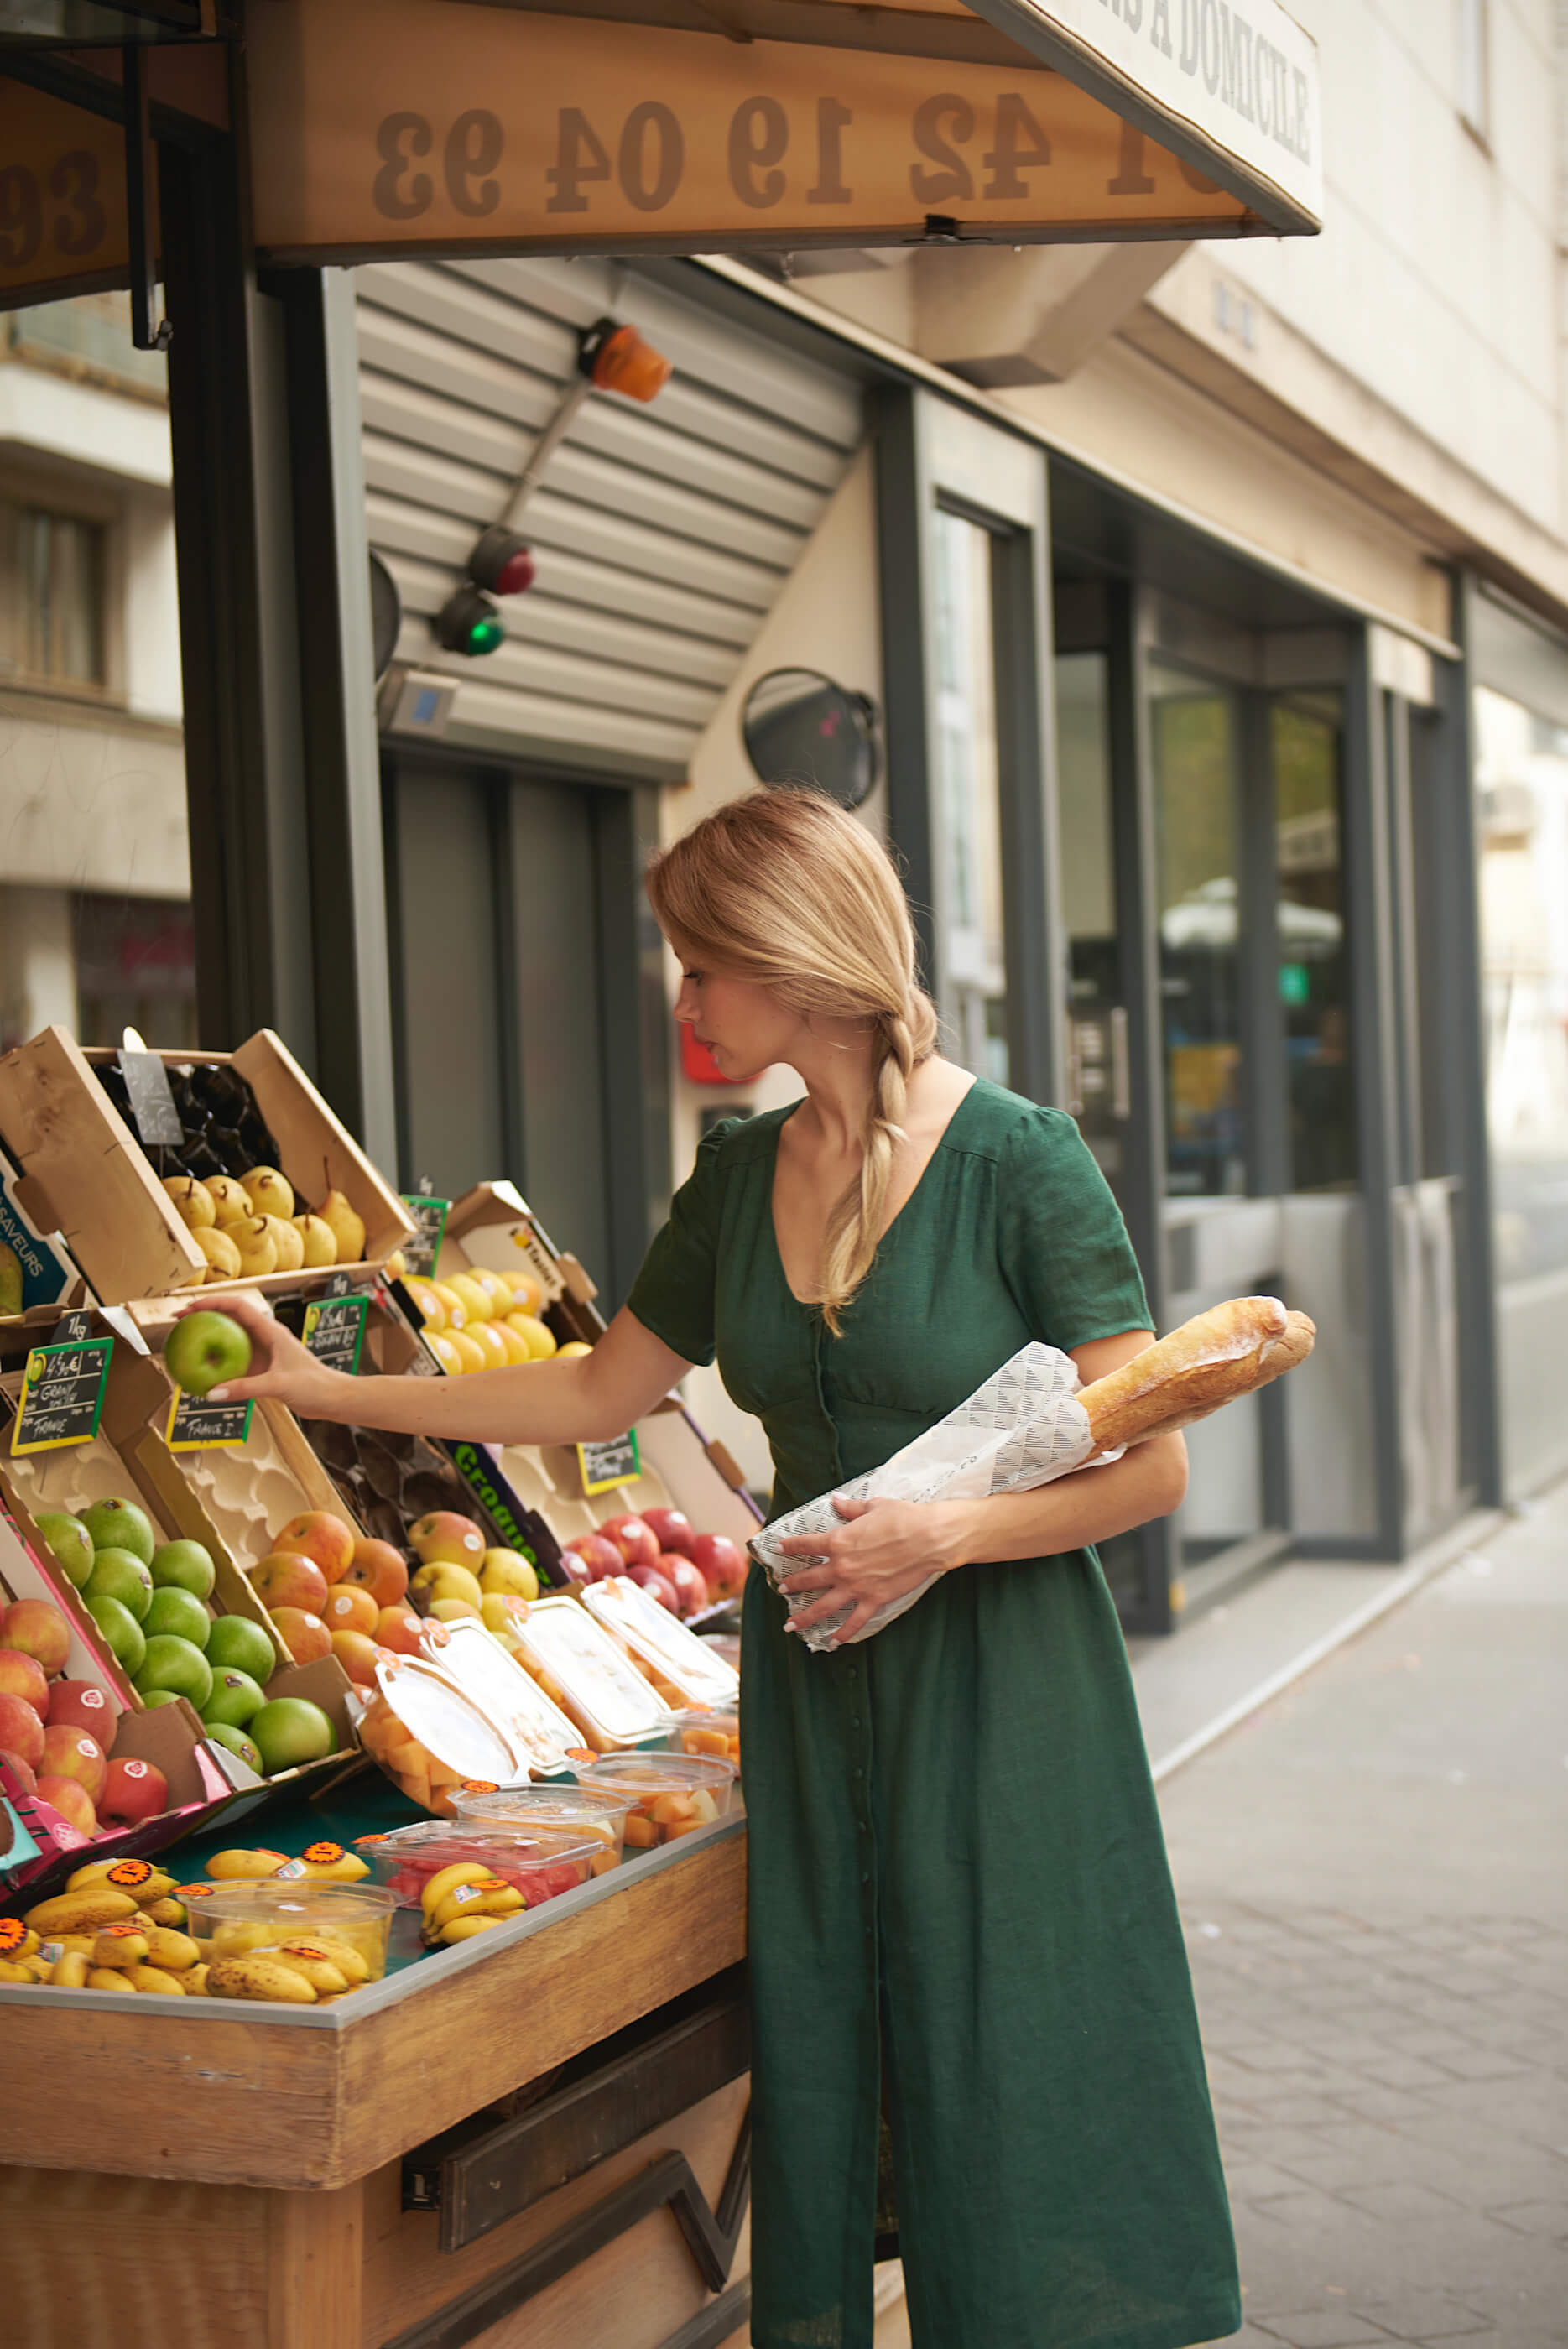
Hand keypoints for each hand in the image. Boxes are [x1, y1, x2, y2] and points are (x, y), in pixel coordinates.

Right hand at [170, 1290, 343, 1415]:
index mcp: (271, 1331)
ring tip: (184, 1341)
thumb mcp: (278, 1385)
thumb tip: (212, 1393)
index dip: (211, 1303)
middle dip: (203, 1315)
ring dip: (208, 1338)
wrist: (333, 1398)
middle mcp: (265, 1337)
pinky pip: (234, 1361)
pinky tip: (202, 1371)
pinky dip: (218, 1362)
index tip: (188, 1307)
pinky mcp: (263, 1368)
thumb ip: (245, 1388)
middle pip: (228, 1318)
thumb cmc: (315, 1385)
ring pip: (229, 1339)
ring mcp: (263, 1352)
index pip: (236, 1307)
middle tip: (178, 1321)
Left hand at [774, 1495, 971, 1645]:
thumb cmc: (903, 1518)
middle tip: (782, 1590)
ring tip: (790, 1625)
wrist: (929, 1538)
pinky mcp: (874, 1600)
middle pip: (809, 1579)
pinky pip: (854, 1621)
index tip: (778, 1548)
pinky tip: (834, 1642)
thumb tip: (836, 1500)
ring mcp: (856, 1586)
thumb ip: (850, 1508)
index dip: (790, 1546)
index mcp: (838, 1541)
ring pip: (823, 1606)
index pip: (806, 1545)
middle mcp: (842, 1567)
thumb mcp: (873, 1507)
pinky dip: (843, 1634)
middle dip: (792, 1585)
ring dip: (804, 1617)